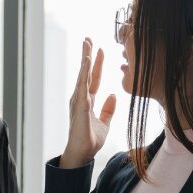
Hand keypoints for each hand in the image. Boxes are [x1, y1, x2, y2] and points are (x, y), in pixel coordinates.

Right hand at [60, 37, 115, 168]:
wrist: (83, 154)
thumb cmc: (90, 140)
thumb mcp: (105, 123)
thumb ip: (108, 109)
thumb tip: (113, 95)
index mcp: (87, 101)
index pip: (93, 78)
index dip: (97, 64)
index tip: (101, 50)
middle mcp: (81, 98)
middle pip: (85, 72)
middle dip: (87, 55)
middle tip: (88, 39)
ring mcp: (79, 100)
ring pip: (82, 74)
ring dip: (85, 58)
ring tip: (87, 43)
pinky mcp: (79, 105)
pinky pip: (83, 85)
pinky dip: (85, 72)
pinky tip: (87, 60)